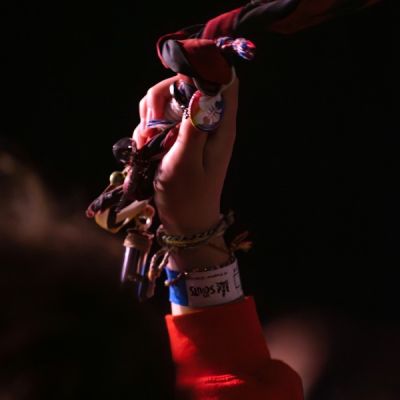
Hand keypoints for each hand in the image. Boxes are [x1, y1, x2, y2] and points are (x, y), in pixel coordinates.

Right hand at [133, 76, 238, 269]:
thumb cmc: (187, 196)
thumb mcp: (186, 162)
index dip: (203, 68)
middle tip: (149, 123)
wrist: (183, 222)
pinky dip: (146, 127)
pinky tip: (143, 145)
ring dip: (149, 115)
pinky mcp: (176, 138)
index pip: (224, 81)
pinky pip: (157, 119)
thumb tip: (198, 90)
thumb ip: (193, 126)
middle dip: (161, 97)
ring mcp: (190, 129)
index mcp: (221, 126)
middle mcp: (207, 122)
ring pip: (167, 100)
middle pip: (185, 84)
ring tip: (144, 140)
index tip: (176, 77)